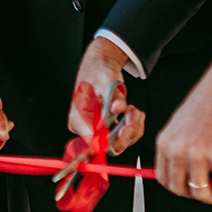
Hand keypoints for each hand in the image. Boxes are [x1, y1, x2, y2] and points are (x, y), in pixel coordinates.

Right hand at [71, 37, 143, 154]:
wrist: (101, 65)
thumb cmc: (99, 70)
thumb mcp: (106, 80)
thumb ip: (113, 95)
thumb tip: (117, 109)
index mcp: (78, 118)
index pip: (93, 142)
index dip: (112, 139)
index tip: (125, 127)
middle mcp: (84, 129)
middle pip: (109, 146)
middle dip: (127, 131)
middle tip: (133, 112)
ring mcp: (95, 131)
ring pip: (120, 143)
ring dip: (133, 128)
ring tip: (134, 109)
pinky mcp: (105, 130)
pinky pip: (123, 138)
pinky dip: (133, 127)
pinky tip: (132, 112)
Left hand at [154, 57, 211, 208]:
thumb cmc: (209, 99)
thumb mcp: (182, 122)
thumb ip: (179, 144)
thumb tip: (186, 167)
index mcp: (165, 140)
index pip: (163, 178)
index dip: (178, 188)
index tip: (189, 188)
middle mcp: (177, 149)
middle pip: (180, 189)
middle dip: (195, 195)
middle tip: (209, 193)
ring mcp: (197, 154)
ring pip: (201, 193)